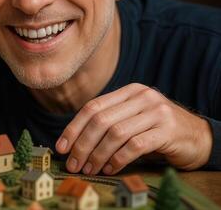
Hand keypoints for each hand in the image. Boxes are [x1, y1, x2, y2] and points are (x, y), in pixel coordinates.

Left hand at [55, 83, 212, 174]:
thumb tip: (73, 142)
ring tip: (89, 169)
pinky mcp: (167, 130)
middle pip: (101, 120)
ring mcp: (156, 112)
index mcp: (129, 91)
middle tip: (74, 164)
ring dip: (98, 155)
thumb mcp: (133, 118)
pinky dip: (118, 159)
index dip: (74, 128)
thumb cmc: (158, 130)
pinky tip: (110, 168)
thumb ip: (110, 122)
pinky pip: (135, 146)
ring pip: (115, 133)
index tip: (62, 147)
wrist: (198, 137)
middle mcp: (142, 97)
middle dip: (82, 145)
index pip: (92, 107)